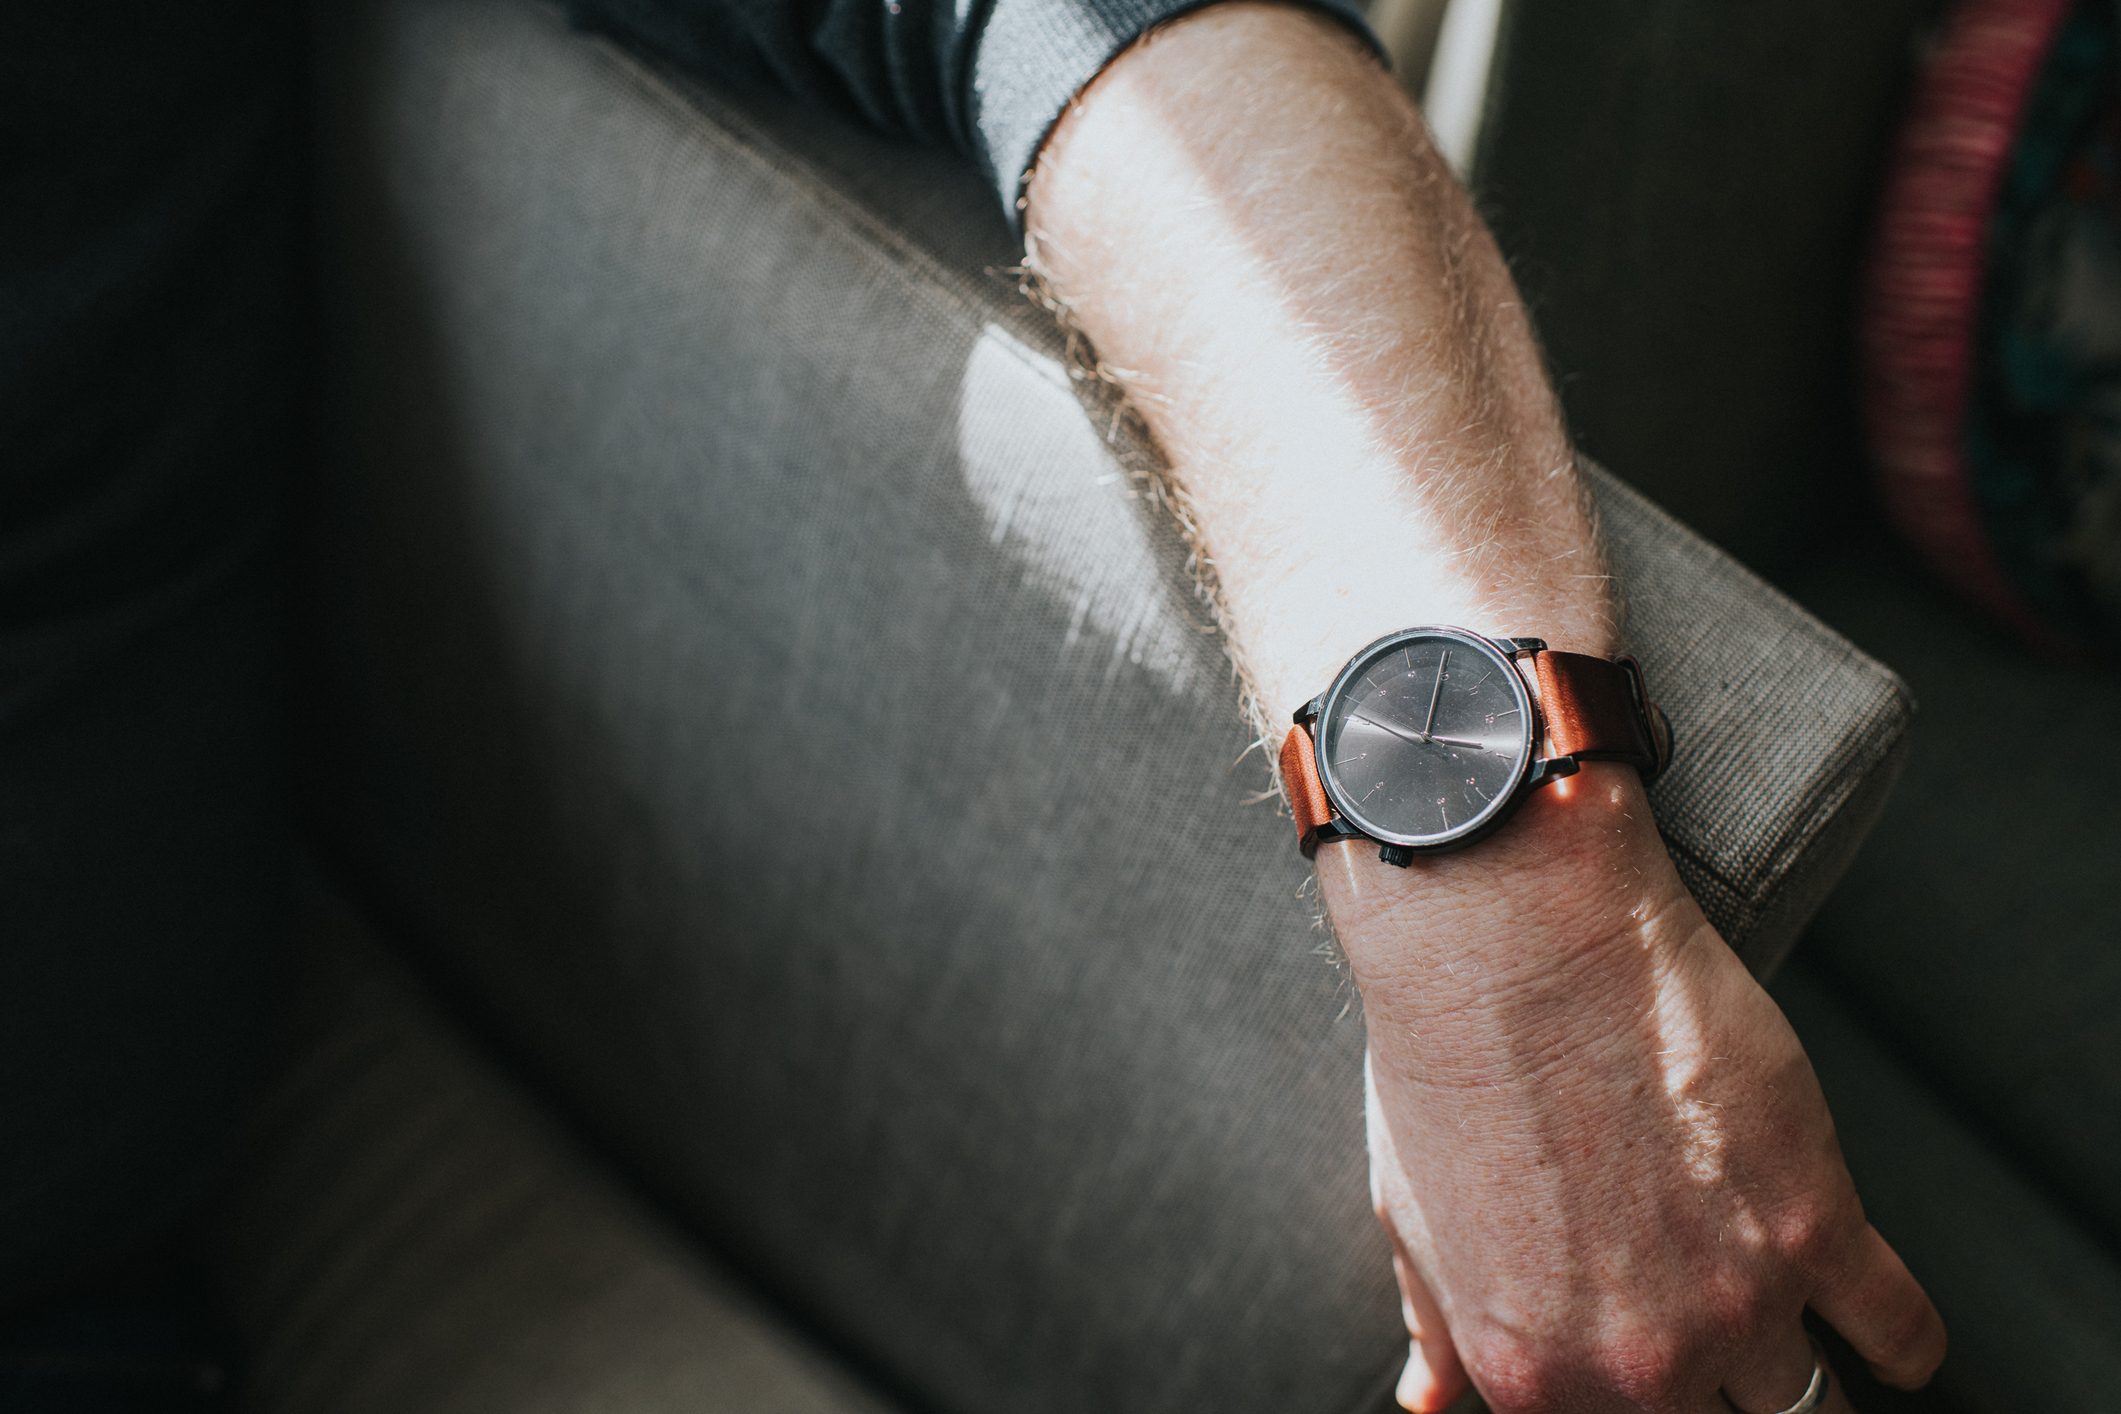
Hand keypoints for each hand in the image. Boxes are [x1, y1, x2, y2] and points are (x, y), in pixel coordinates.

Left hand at [1330, 765, 1945, 1412]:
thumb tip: (1432, 1398)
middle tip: (1719, 1352)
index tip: (1657, 1387)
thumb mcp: (1413, 1216)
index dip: (1631, 1408)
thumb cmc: (1452, 1063)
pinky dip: (1902, 1343)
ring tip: (1792, 1346)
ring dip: (1804, 1382)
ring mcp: (1736, 1299)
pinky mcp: (1817, 1223)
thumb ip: (1438, 1326)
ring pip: (1810, 1405)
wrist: (1515, 946)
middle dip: (1718, 1402)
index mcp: (1535, 1373)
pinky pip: (1900, 1331)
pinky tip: (1886, 1335)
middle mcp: (1640, 1360)